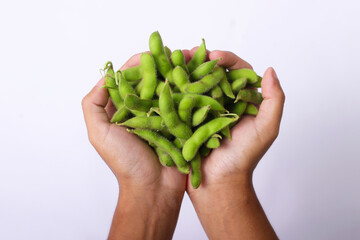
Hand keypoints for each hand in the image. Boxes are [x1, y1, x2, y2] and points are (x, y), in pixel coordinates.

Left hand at [82, 54, 185, 239]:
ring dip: (177, 74)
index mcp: (123, 110)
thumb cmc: (125, 163)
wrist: (154, 187)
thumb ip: (93, 105)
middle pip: (151, 81)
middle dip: (161, 65)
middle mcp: (143, 111)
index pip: (128, 80)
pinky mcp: (180, 124)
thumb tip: (105, 77)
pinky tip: (197, 78)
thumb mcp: (99, 133)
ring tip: (186, 59)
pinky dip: (189, 90)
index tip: (149, 53)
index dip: (137, 65)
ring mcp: (162, 116)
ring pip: (169, 89)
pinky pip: (184, 104)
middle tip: (172, 51)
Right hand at [185, 49, 284, 239]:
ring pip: (197, 83)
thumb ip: (274, 100)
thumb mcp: (267, 129)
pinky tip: (166, 78)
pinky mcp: (187, 118)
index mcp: (243, 100)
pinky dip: (175, 88)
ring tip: (175, 61)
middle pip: (214, 73)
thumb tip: (270, 70)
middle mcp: (224, 101)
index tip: (214, 55)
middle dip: (202, 60)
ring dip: (187, 70)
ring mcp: (204, 109)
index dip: (227, 59)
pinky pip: (182, 99)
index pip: (237, 71)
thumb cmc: (243, 158)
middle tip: (189, 53)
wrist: (218, 182)